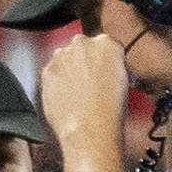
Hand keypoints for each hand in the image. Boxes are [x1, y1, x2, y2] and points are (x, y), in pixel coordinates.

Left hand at [40, 31, 131, 171]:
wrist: (89, 128)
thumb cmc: (109, 109)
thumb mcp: (124, 80)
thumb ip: (112, 66)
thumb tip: (108, 69)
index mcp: (107, 43)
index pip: (104, 46)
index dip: (104, 62)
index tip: (103, 73)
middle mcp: (82, 44)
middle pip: (82, 49)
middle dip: (84, 64)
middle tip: (90, 85)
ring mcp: (62, 57)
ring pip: (64, 60)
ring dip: (69, 72)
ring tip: (78, 95)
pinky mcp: (47, 72)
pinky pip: (52, 75)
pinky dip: (56, 84)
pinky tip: (66, 99)